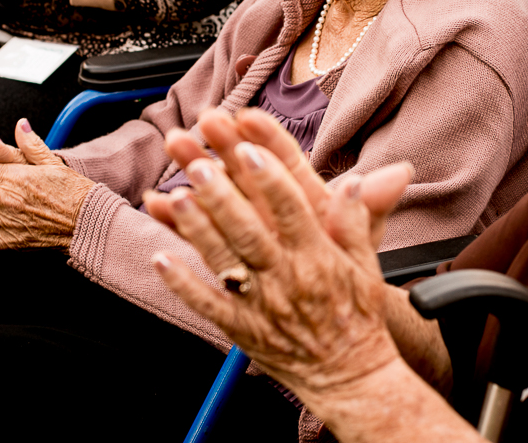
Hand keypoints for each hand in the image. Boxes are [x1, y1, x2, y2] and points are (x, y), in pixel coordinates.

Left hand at [147, 109, 410, 398]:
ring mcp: (260, 305)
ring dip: (197, 228)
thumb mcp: (366, 266)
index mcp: (318, 258)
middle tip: (201, 165)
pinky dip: (182, 282)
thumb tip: (351, 182)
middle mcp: (286, 279)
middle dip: (223, 196)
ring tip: (176, 197)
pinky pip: (207, 303)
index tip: (250, 150)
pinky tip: (161, 257)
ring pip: (224, 260)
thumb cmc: (356, 318)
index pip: (293, 210)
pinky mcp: (241, 329)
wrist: (348, 376)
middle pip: (250, 231)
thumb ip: (356, 223)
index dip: (270, 179)